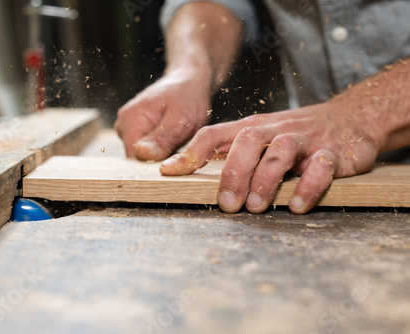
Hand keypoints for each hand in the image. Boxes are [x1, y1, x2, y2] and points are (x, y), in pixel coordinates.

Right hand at [114, 69, 211, 160]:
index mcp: (130, 119)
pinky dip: (161, 150)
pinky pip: (146, 151)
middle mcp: (122, 125)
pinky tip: (172, 139)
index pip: (135, 159)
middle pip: (137, 159)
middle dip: (159, 159)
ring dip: (161, 154)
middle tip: (180, 145)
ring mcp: (127, 129)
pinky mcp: (135, 133)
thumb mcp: (181, 119)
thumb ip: (163, 139)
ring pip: (142, 157)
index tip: (176, 156)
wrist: (189, 83)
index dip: (156, 163)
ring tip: (177, 139)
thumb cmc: (188, 96)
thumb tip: (142, 154)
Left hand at [160, 100, 380, 213]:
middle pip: (246, 142)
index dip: (190, 152)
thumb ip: (233, 154)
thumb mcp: (262, 137)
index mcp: (252, 128)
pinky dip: (307, 187)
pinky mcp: (333, 152)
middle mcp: (274, 130)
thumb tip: (192, 175)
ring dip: (265, 181)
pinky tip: (296, 205)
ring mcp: (304, 139)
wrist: (353, 117)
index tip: (168, 171)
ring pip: (279, 152)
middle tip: (227, 204)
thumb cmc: (296, 135)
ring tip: (256, 207)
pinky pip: (319, 167)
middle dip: (233, 173)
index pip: (214, 134)